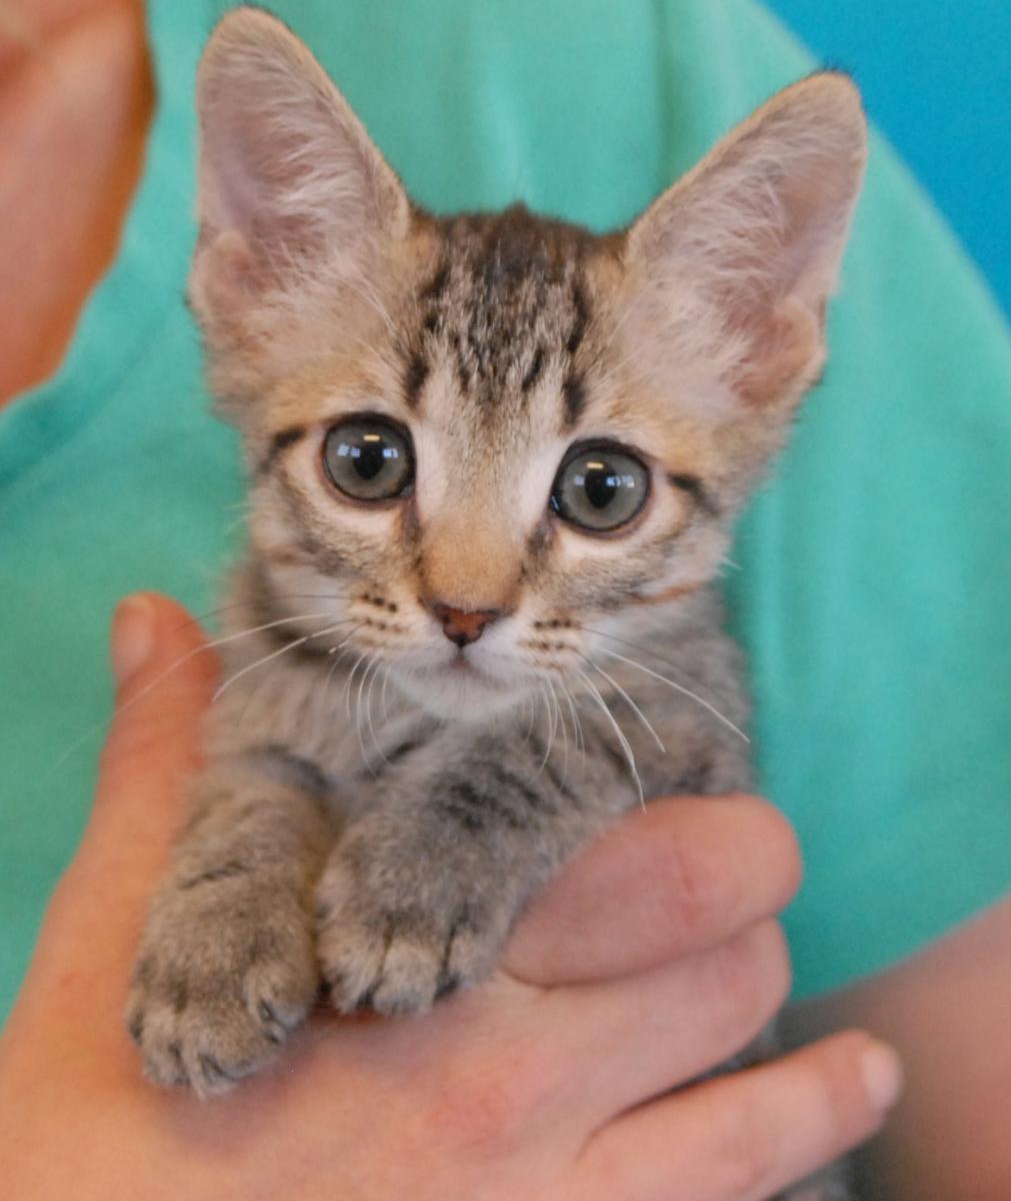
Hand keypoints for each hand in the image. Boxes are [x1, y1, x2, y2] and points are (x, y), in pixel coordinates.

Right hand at [0, 593, 900, 1199]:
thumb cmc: (93, 1144)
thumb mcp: (117, 937)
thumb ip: (162, 763)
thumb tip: (153, 618)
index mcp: (392, 944)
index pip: (570, 796)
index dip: (624, 751)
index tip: (630, 732)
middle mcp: (500, 1056)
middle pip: (704, 899)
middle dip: (714, 855)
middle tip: (693, 848)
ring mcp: (549, 1172)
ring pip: (741, 1020)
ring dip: (751, 963)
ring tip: (747, 942)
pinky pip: (742, 1175)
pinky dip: (809, 1114)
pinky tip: (847, 1081)